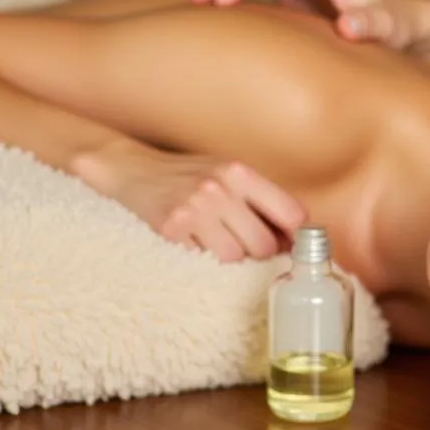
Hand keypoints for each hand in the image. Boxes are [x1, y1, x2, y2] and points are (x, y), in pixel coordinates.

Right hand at [73, 140, 306, 261]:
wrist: (134, 169)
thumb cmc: (190, 174)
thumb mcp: (229, 173)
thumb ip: (262, 199)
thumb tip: (295, 238)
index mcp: (240, 172)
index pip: (290, 213)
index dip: (295, 236)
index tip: (291, 244)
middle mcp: (219, 188)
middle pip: (264, 245)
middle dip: (260, 251)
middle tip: (247, 243)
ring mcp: (194, 210)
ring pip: (235, 257)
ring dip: (231, 256)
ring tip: (218, 239)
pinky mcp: (171, 230)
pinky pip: (204, 259)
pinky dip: (203, 255)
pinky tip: (195, 239)